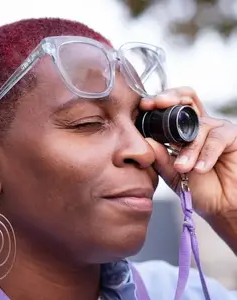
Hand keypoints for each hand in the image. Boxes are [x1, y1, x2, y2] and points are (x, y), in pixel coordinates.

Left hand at [140, 87, 236, 218]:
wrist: (221, 206)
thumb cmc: (198, 188)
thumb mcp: (172, 173)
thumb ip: (160, 158)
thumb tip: (147, 141)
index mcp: (182, 132)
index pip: (171, 107)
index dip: (158, 102)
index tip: (144, 105)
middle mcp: (199, 125)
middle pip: (186, 98)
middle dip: (171, 99)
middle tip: (158, 105)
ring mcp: (216, 128)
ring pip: (198, 126)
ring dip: (188, 149)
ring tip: (183, 168)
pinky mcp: (233, 136)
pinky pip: (217, 138)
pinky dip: (206, 154)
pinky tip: (200, 169)